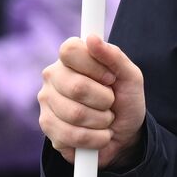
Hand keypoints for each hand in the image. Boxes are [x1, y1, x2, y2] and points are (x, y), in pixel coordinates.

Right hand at [39, 35, 145, 169]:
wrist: (124, 134)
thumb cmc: (124, 98)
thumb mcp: (129, 75)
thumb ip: (114, 56)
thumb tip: (92, 38)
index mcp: (71, 57)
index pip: (70, 50)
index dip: (95, 66)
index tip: (111, 78)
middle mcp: (53, 77)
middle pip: (76, 86)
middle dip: (104, 99)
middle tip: (110, 101)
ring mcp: (46, 102)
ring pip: (75, 114)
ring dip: (101, 120)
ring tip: (106, 118)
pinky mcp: (47, 129)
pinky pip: (72, 135)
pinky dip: (96, 138)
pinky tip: (100, 135)